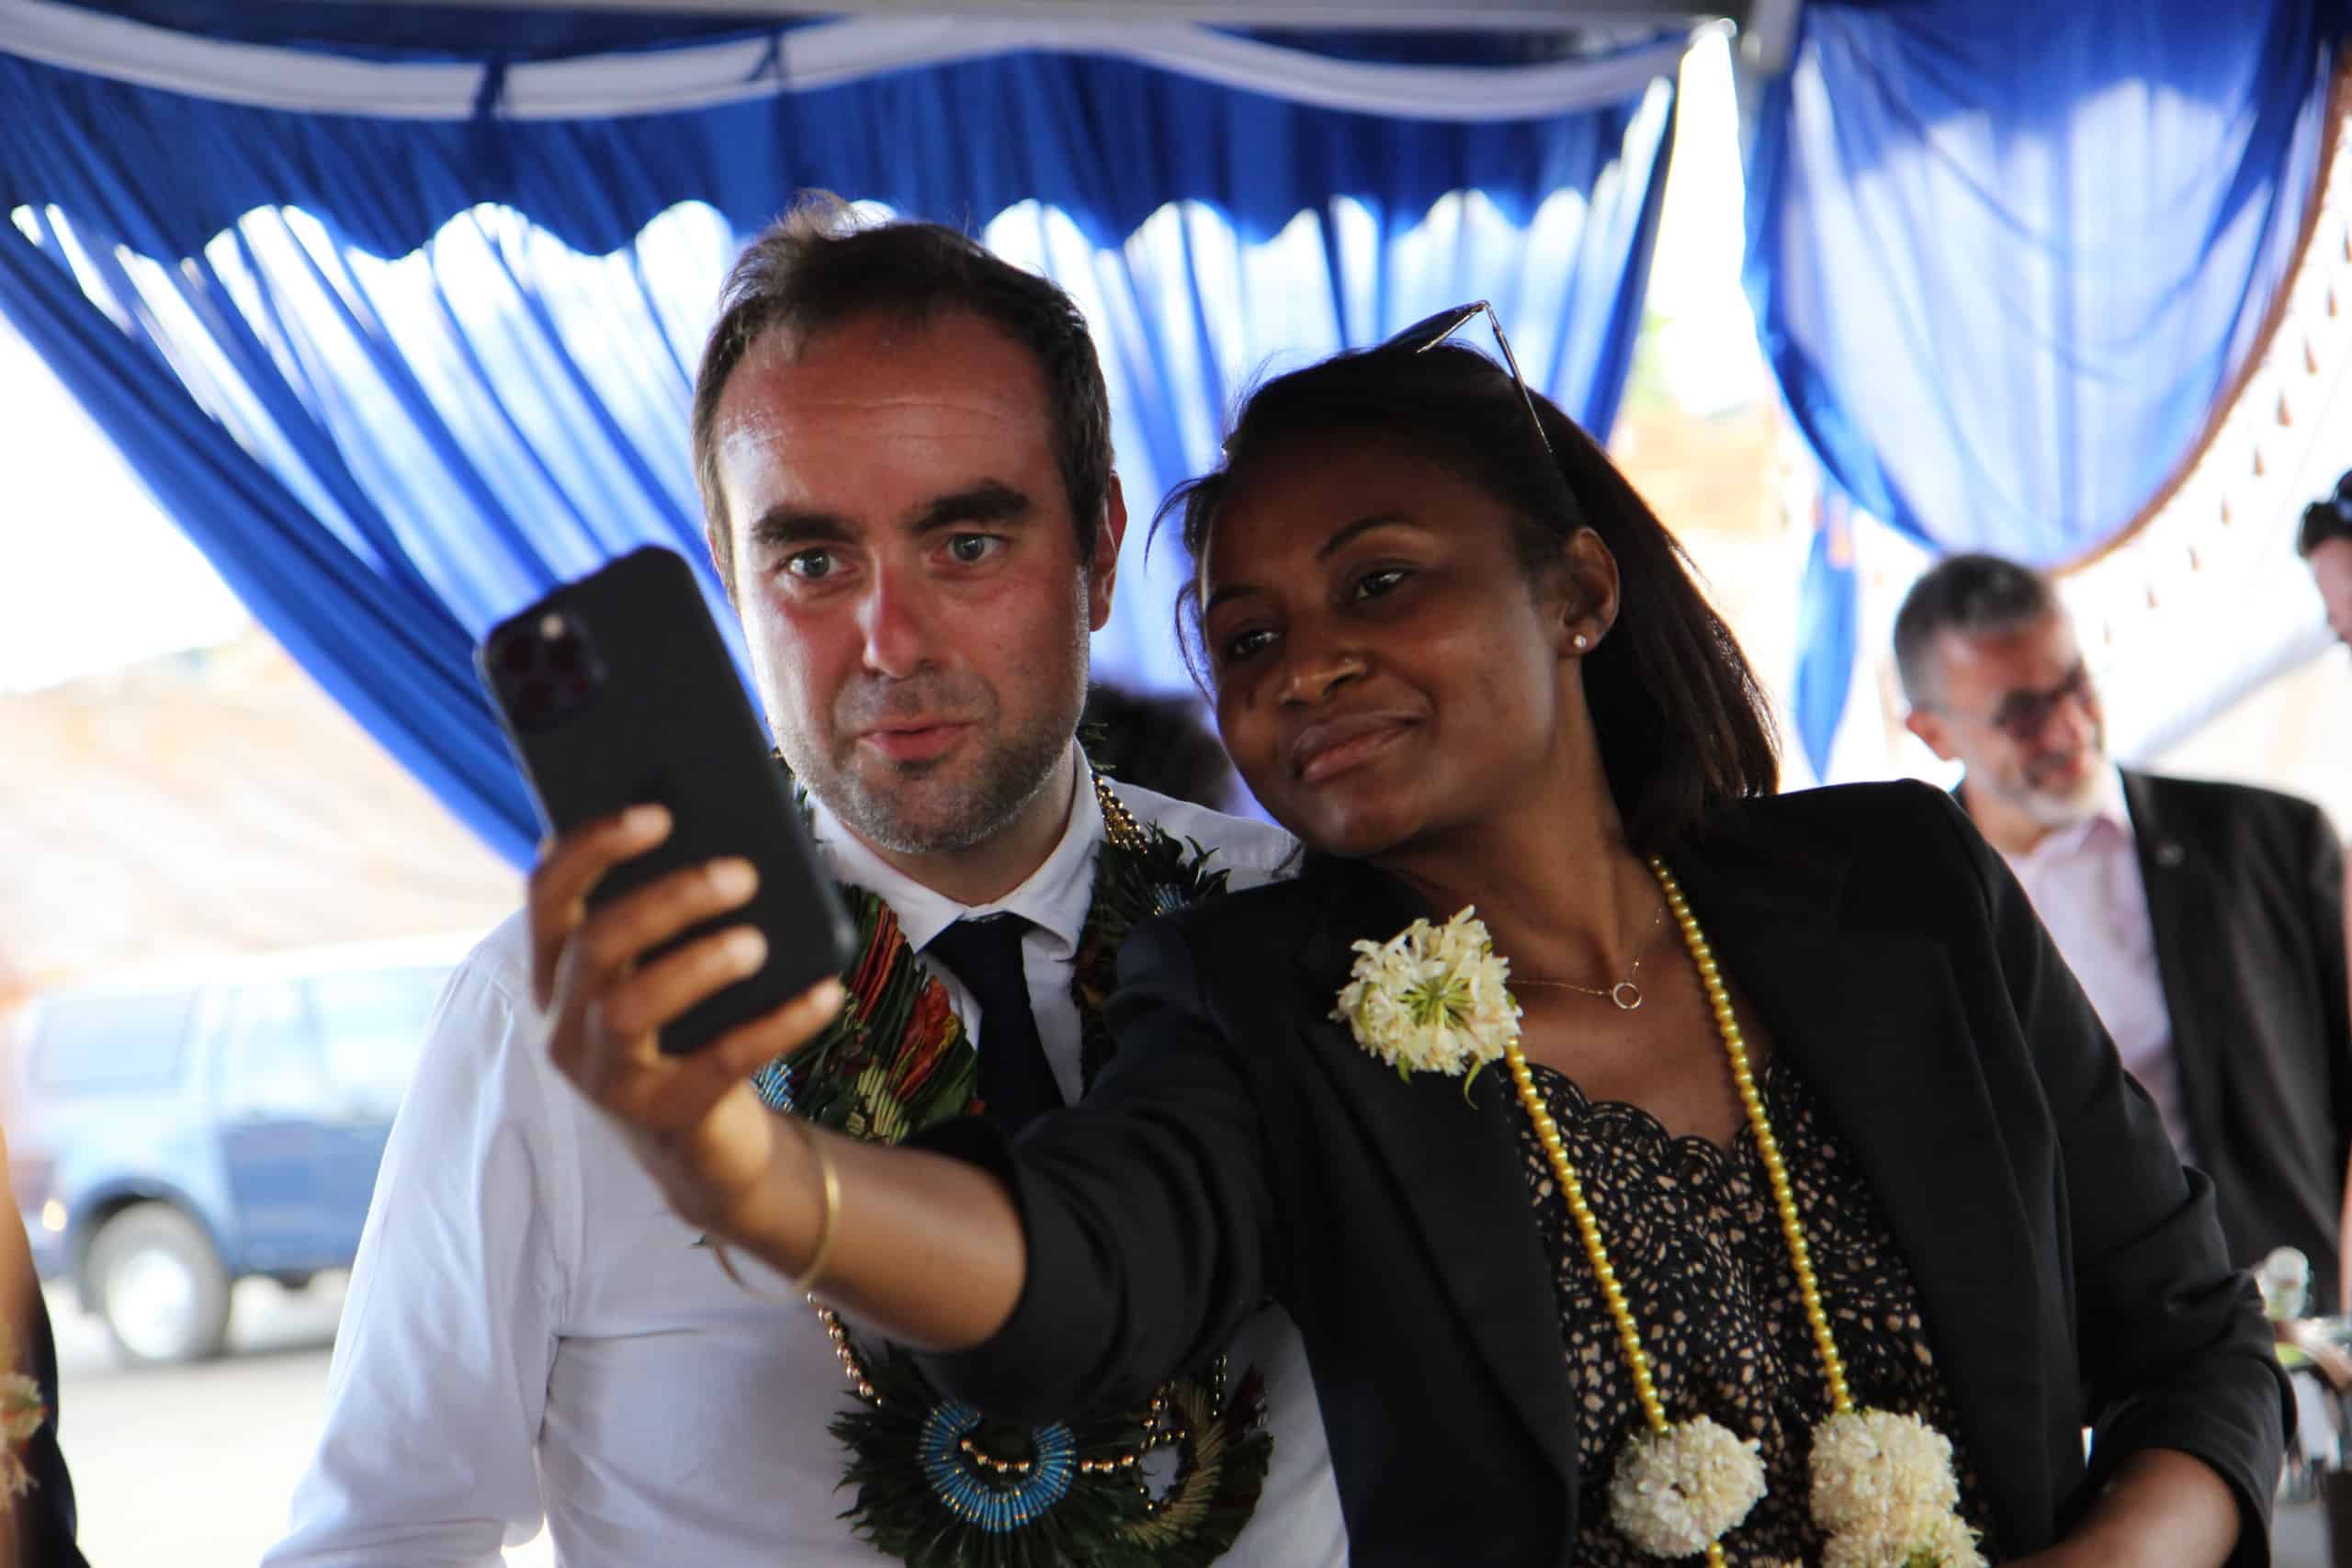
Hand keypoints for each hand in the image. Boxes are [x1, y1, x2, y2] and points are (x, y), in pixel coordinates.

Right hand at [531, 805, 843, 1244]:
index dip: (594, 847)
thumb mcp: (666, 970)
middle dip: (668, 900)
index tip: (658, 813)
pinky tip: (823, 996)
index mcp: (559, 971)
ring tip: (758, 943)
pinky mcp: (662, 1117)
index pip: (549, 894)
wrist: (704, 1147)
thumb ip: (668, 912)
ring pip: (628, 1008)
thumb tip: (722, 832)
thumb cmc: (689, 1030)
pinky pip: (717, 1065)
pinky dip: (775, 1025)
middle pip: (596, 944)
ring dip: (698, 964)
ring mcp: (605, 1077)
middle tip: (743, 874)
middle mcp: (565, 1022)